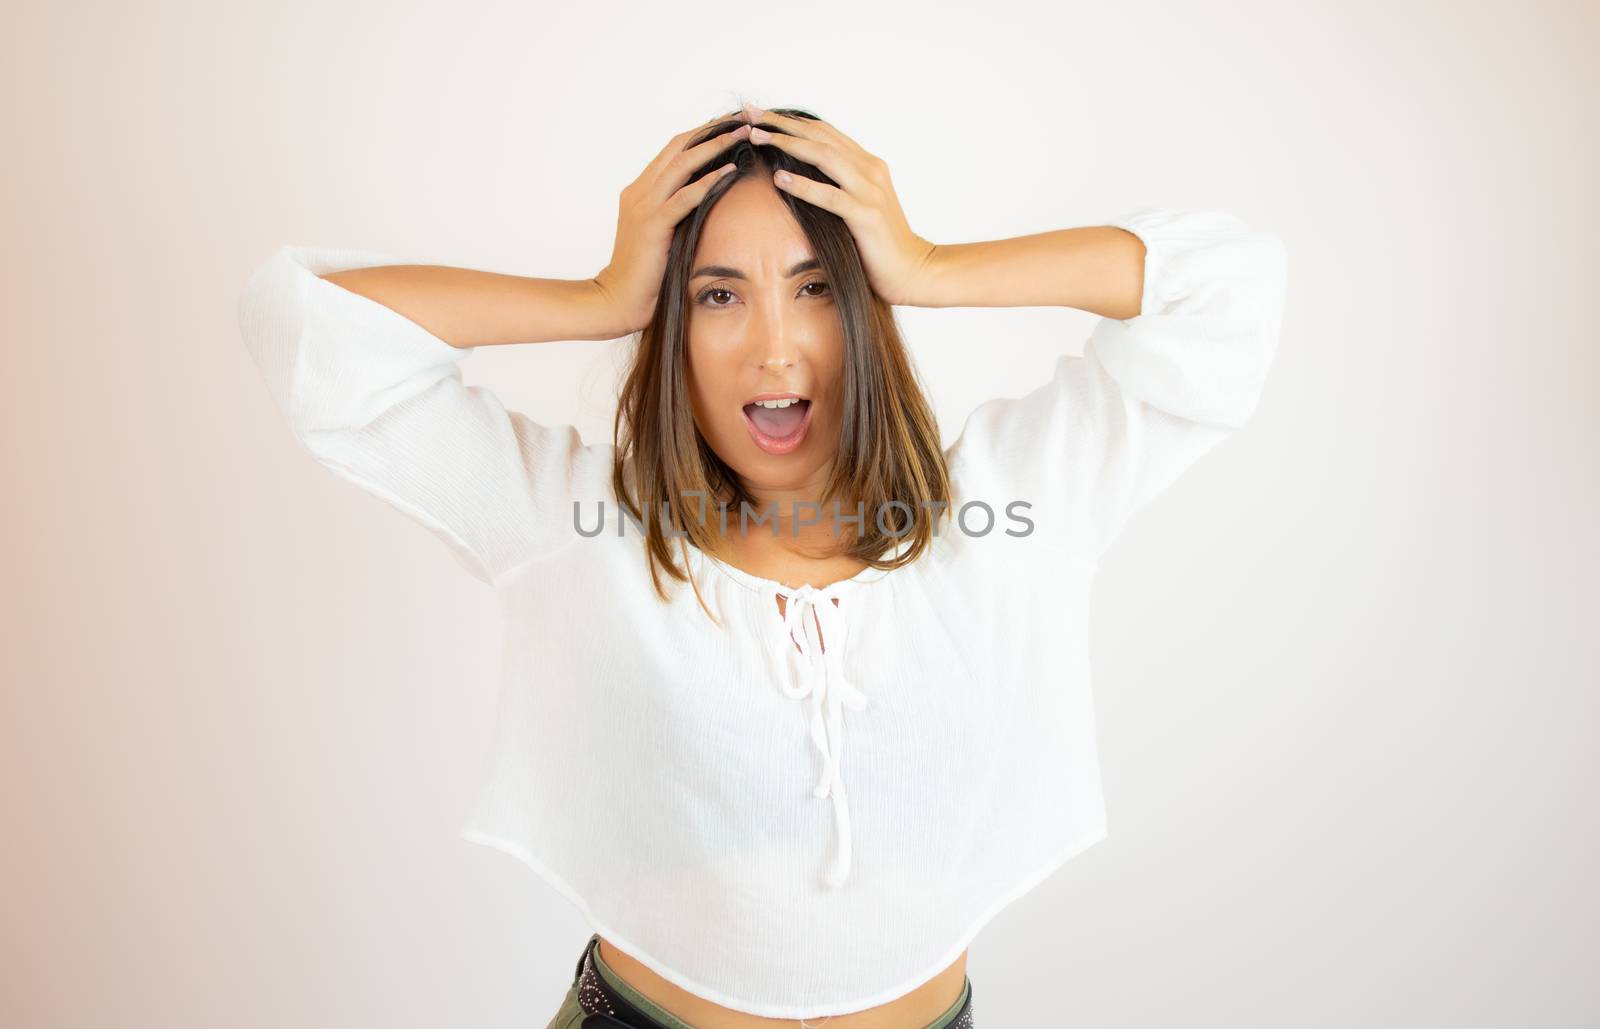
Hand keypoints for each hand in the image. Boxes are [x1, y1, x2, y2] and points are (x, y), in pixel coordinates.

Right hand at [593, 113, 751, 334]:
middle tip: (744, 117)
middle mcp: (640, 192)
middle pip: (679, 147)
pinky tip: (729, 171)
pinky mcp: (652, 226)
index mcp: (641, 191)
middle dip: (713, 129)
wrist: (616, 300)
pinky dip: (707, 182)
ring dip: (715, 146)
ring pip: (682, 164)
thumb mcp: (660, 235)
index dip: (703, 134)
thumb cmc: (643, 275)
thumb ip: (675, 215)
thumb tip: (706, 204)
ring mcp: (644, 206)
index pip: (674, 151)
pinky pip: (683, 198)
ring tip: (743, 134)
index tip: (731, 123)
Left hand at [748, 106, 937, 306]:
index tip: (761, 114)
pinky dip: (803, 186)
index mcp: (868, 164)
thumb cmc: (880, 243)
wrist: (914, 270)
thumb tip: (802, 179)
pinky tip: (779, 179)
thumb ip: (840, 187)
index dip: (792, 121)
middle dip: (782, 123)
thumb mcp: (859, 206)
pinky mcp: (866, 216)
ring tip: (757, 137)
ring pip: (824, 156)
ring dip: (787, 144)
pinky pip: (830, 197)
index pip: (825, 132)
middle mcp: (870, 170)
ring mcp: (869, 191)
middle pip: (820, 136)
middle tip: (750, 113)